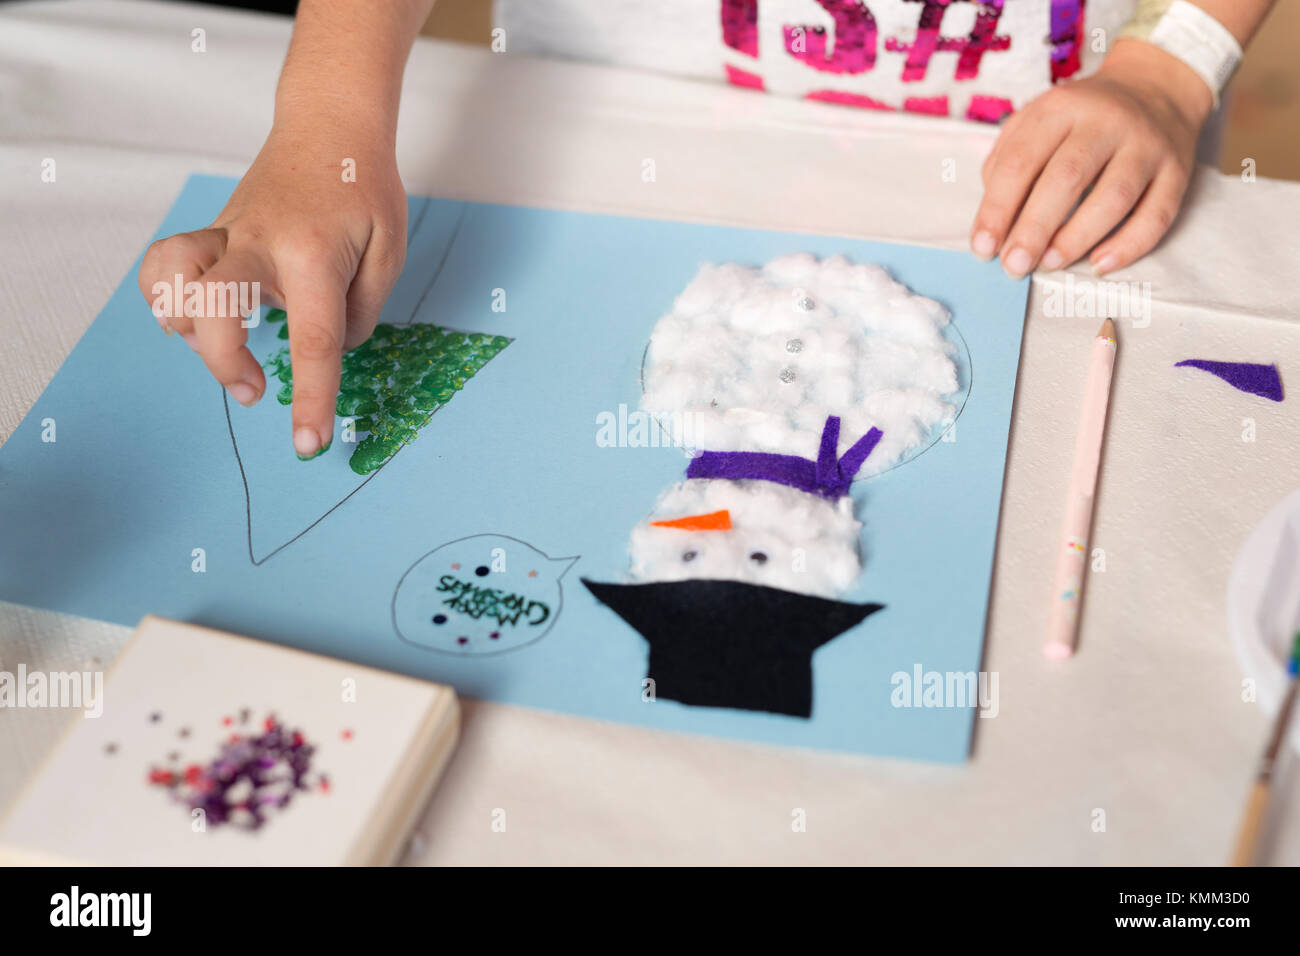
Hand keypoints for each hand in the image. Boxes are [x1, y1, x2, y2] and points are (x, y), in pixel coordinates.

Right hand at [138, 121, 406, 458]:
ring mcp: (227, 235)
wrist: (328, 125)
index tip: (309, 445)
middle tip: (256, 390)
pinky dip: (165, 297)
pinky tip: (193, 318)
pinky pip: (165, 265)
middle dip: (227, 363)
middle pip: (216, 308)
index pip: (313, 341)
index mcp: (315, 256)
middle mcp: (260, 244)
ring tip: (219, 347)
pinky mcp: (211, 234)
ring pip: (171, 278)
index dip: (312, 399)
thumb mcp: (389, 250)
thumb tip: (330, 351)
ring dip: (185, 326)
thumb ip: (362, 310)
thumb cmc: (364, 189)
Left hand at [970, 39, 1213, 277]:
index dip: (997, 209)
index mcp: (1061, 108)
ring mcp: (1146, 146)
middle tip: (1013, 265)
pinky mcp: (1177, 171)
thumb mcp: (1036, 120)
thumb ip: (1007, 161)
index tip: (983, 248)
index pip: (1021, 161)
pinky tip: (1099, 265)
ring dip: (1077, 238)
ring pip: (1113, 198)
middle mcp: (1106, 122)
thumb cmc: (1079, 118)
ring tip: (1048, 264)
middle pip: (1066, 179)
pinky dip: (1128, 246)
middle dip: (1034, 229)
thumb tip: (995, 220)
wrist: (1155, 86)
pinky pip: (1157, 215)